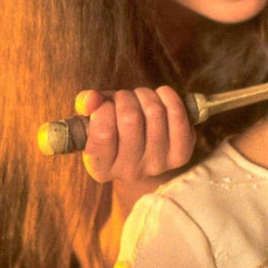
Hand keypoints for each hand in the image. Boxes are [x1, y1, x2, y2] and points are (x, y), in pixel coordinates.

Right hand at [75, 86, 195, 183]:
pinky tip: (161, 95)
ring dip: (146, 95)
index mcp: (101, 168)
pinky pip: (178, 117)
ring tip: (141, 97)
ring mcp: (157, 165)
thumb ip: (86, 104)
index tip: (106, 105)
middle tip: (124, 98)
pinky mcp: (181, 155)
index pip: (103, 133)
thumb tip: (91, 98)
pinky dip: (169, 97)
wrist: (144, 150)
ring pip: (154, 113)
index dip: (104, 109)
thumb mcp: (94, 118)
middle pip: (130, 119)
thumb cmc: (114, 128)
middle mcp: (130, 172)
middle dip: (125, 97)